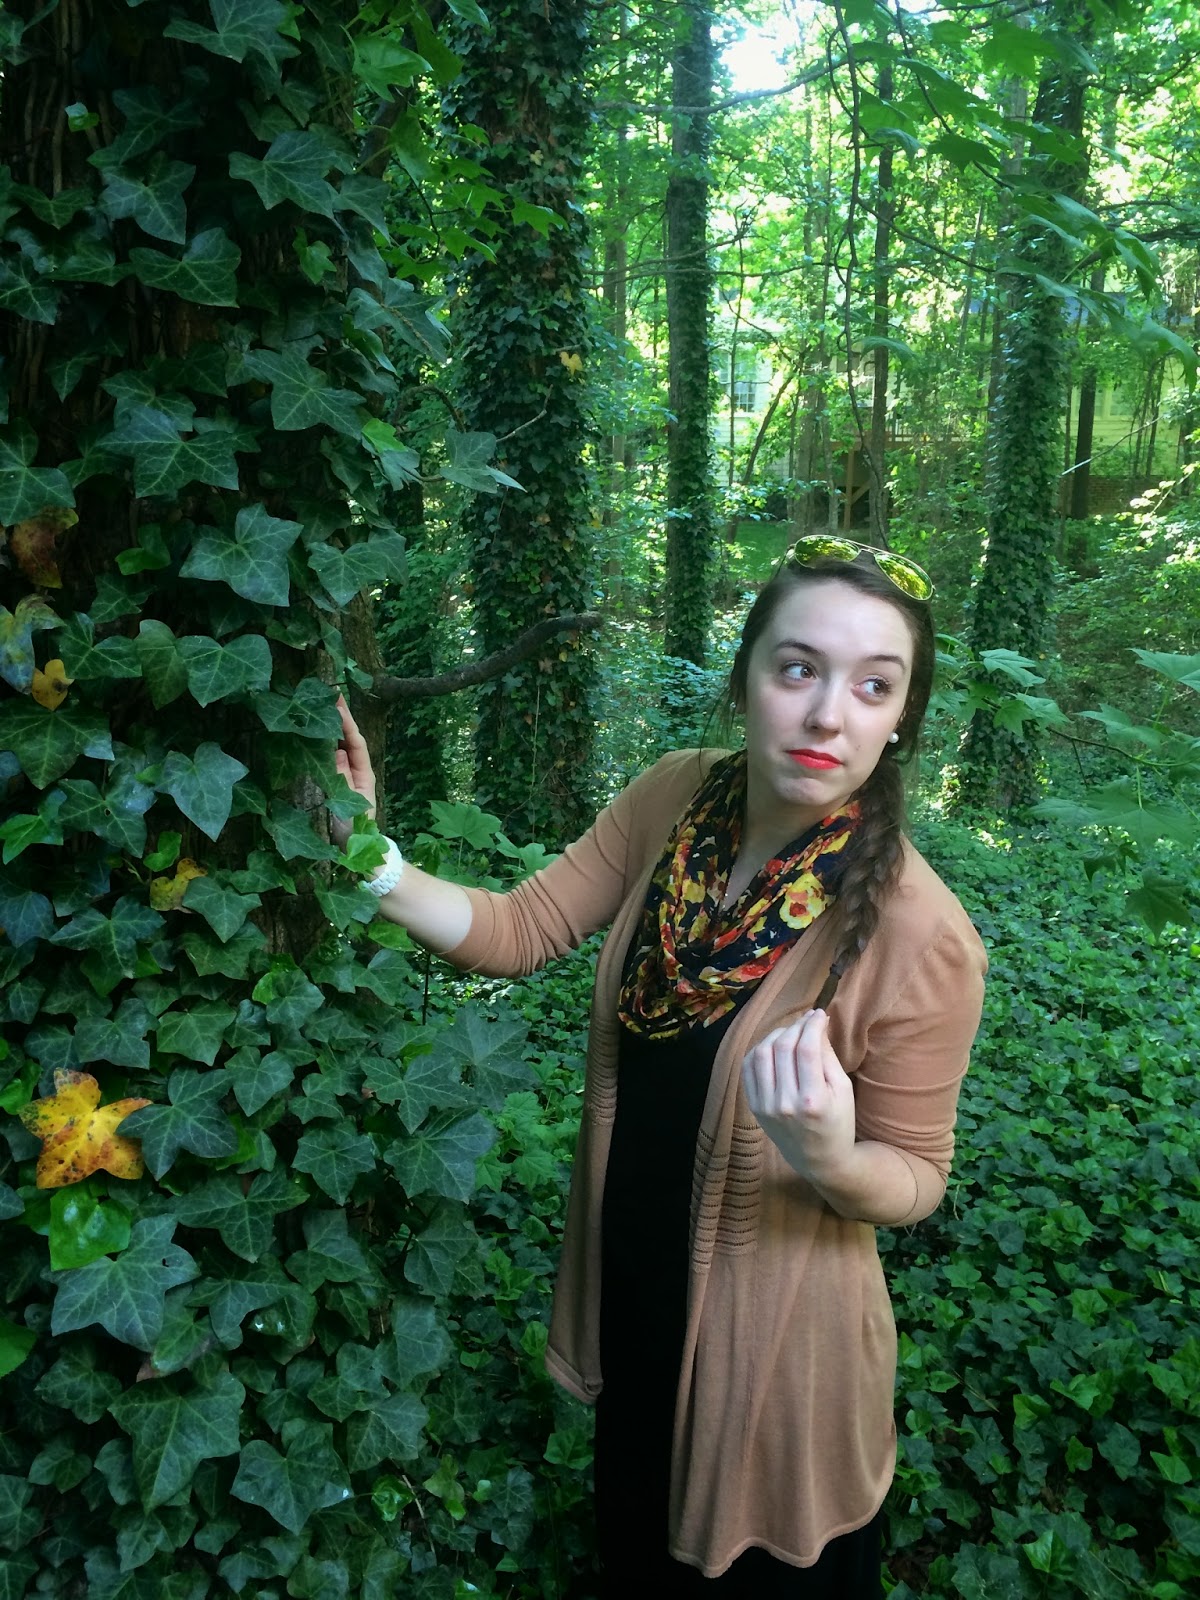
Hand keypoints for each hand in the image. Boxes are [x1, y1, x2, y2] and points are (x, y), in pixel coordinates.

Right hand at [333, 696, 376, 847]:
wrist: (358, 851)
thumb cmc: (355, 829)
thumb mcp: (349, 802)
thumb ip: (343, 777)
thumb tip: (337, 750)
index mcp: (364, 773)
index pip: (356, 742)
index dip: (348, 722)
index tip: (338, 702)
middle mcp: (358, 771)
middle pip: (349, 740)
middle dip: (341, 719)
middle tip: (329, 697)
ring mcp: (348, 776)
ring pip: (340, 747)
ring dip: (333, 729)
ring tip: (321, 709)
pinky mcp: (338, 783)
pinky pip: (332, 760)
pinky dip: (326, 745)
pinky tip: (317, 735)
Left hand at [741, 1009, 856, 1188]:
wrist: (819, 1160)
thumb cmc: (838, 1123)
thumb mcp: (843, 1090)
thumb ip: (827, 1055)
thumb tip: (815, 1023)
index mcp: (813, 1100)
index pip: (806, 1048)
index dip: (811, 1025)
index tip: (819, 1014)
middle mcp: (785, 1103)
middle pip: (783, 1047)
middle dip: (795, 1026)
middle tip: (806, 1021)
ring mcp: (765, 1106)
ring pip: (761, 1053)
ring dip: (775, 1035)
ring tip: (790, 1032)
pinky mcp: (754, 1106)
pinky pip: (748, 1067)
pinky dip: (759, 1050)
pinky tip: (773, 1047)